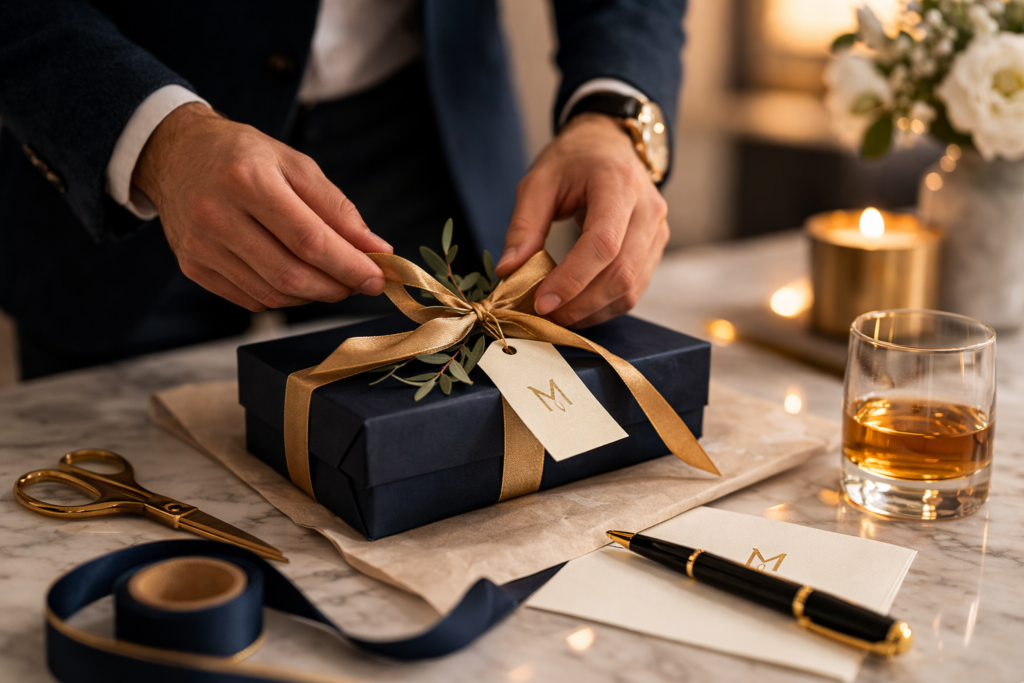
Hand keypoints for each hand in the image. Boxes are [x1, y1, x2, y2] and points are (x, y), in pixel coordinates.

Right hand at [133, 103, 391, 310]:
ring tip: (331, 279)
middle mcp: (216, 215)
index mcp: (247, 180)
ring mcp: (201, 246)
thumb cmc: (243, 155)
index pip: (309, 240)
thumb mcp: (295, 164)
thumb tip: (376, 249)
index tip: (378, 277)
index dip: (349, 266)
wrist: (176, 154)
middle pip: (290, 274)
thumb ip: (337, 208)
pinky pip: (251, 299)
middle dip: (336, 287)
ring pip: (272, 294)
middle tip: (359, 282)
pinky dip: (284, 296)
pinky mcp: (193, 268)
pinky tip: (297, 278)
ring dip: (313, 295)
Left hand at [493, 113, 668, 327]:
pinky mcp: (655, 248)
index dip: (572, 279)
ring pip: (631, 288)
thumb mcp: (538, 182)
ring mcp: (658, 231)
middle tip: (543, 316)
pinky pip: (634, 289)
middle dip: (579, 303)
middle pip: (621, 273)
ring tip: (556, 315)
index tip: (541, 301)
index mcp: (618, 184)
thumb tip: (509, 271)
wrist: (609, 144)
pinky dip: (603, 306)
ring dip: (591, 311)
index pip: (603, 243)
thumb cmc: (573, 160)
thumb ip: (523, 226)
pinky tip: (576, 307)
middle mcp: (648, 209)